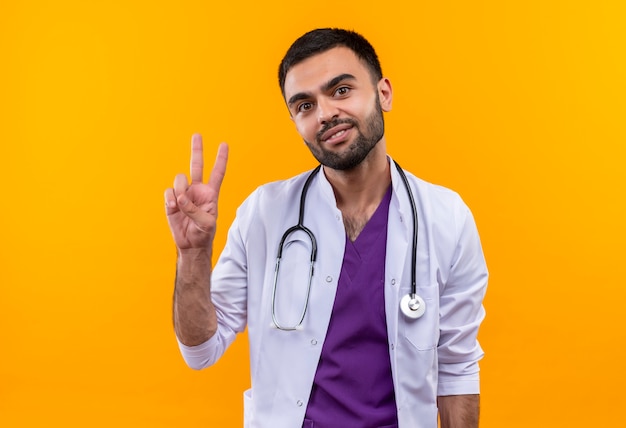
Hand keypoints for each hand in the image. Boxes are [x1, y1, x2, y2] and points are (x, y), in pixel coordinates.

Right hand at [164, 134, 228, 251]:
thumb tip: (181, 197)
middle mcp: (197, 190)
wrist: (191, 244)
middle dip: (197, 150)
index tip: (224, 144)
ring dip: (179, 190)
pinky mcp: (172, 200)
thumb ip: (195, 209)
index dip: (221, 159)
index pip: (217, 173)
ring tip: (181, 205)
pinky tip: (174, 209)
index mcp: (210, 193)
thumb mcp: (206, 223)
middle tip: (197, 135)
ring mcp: (184, 194)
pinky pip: (168, 192)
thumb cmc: (204, 234)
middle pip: (197, 165)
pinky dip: (170, 200)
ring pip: (179, 179)